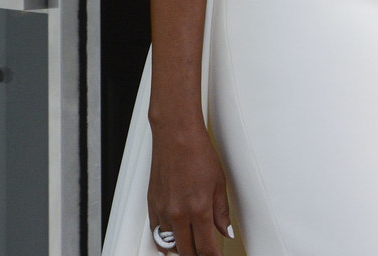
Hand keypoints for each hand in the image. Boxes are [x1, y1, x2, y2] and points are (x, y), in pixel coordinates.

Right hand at [148, 120, 234, 254]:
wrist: (176, 134)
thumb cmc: (197, 153)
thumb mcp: (219, 183)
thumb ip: (221, 212)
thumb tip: (225, 231)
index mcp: (198, 209)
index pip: (206, 248)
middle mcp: (178, 213)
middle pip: (187, 252)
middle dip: (198, 255)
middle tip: (207, 252)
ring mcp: (162, 210)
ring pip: (169, 246)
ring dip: (181, 250)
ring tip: (191, 247)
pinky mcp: (152, 204)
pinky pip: (156, 233)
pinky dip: (166, 240)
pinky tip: (175, 238)